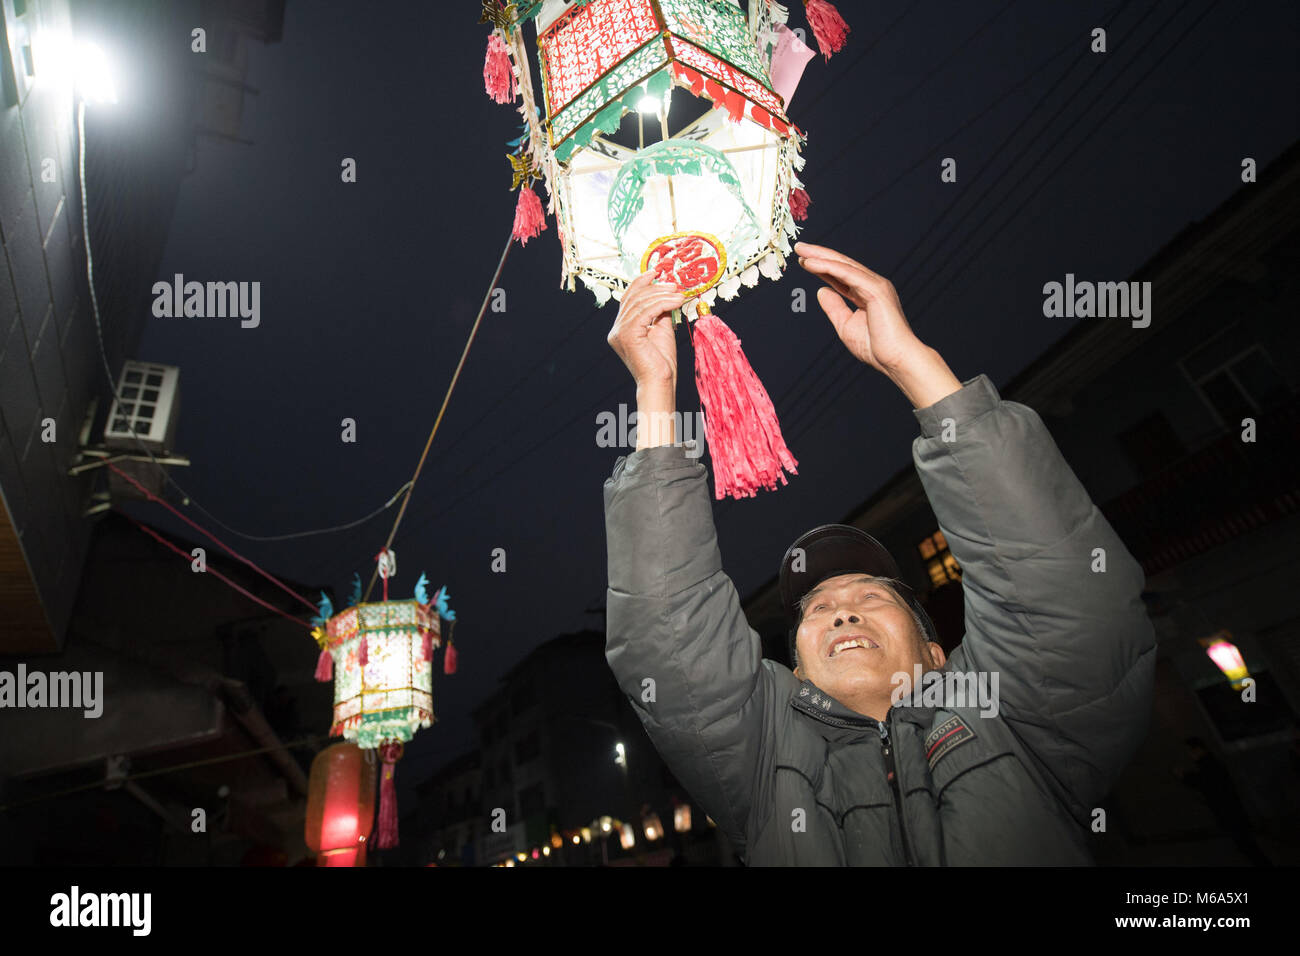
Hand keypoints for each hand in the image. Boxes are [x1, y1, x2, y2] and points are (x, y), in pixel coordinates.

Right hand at [606, 271, 685, 388]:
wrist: (660, 382)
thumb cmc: (662, 362)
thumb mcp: (661, 330)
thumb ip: (659, 312)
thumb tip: (666, 293)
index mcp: (621, 329)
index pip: (628, 299)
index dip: (641, 283)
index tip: (657, 273)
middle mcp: (616, 330)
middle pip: (634, 298)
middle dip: (655, 288)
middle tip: (674, 285)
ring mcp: (619, 333)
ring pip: (641, 304)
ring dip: (663, 295)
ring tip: (679, 295)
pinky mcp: (628, 335)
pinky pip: (646, 312)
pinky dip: (663, 304)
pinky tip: (676, 302)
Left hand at [795, 241, 925, 372]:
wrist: (896, 359)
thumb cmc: (876, 347)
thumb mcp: (846, 325)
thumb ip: (834, 307)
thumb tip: (821, 290)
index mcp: (867, 293)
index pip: (841, 275)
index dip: (822, 266)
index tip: (803, 261)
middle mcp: (872, 285)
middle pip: (842, 264)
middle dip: (819, 254)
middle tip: (799, 247)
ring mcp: (875, 285)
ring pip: (844, 265)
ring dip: (821, 256)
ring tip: (802, 251)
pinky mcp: (875, 290)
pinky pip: (848, 274)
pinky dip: (828, 267)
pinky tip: (812, 263)